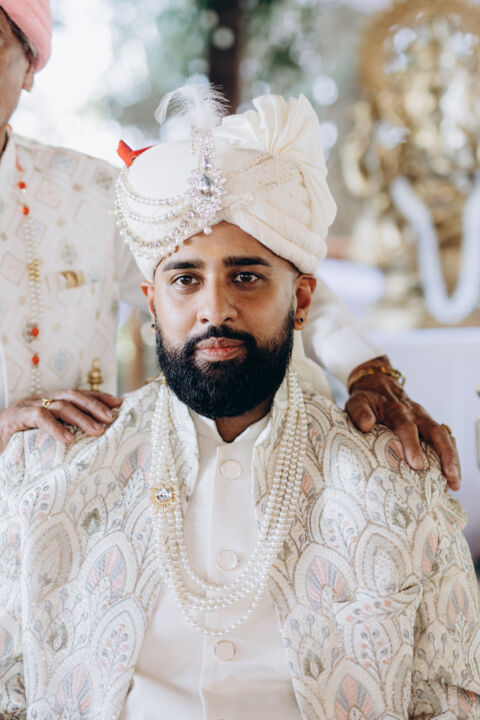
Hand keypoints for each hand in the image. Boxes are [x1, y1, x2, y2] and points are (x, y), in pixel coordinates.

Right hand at [0, 390, 121, 453]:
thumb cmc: (18, 448)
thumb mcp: (46, 441)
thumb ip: (66, 436)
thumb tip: (96, 443)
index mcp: (50, 404)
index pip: (79, 396)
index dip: (99, 397)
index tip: (120, 404)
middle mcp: (41, 402)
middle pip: (73, 396)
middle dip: (95, 406)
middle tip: (112, 419)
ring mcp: (28, 408)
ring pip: (60, 405)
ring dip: (81, 418)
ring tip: (98, 432)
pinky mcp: (16, 419)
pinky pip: (39, 417)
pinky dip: (55, 427)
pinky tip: (68, 438)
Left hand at [345, 356, 460, 489]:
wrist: (378, 385)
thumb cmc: (366, 400)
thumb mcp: (357, 402)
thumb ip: (359, 412)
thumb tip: (367, 425)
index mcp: (397, 410)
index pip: (407, 427)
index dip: (412, 445)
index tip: (417, 465)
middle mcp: (416, 414)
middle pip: (436, 433)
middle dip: (444, 455)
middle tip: (449, 476)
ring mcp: (425, 420)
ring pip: (444, 438)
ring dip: (452, 459)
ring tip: (455, 483)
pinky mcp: (429, 426)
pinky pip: (445, 441)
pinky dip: (450, 458)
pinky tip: (452, 479)